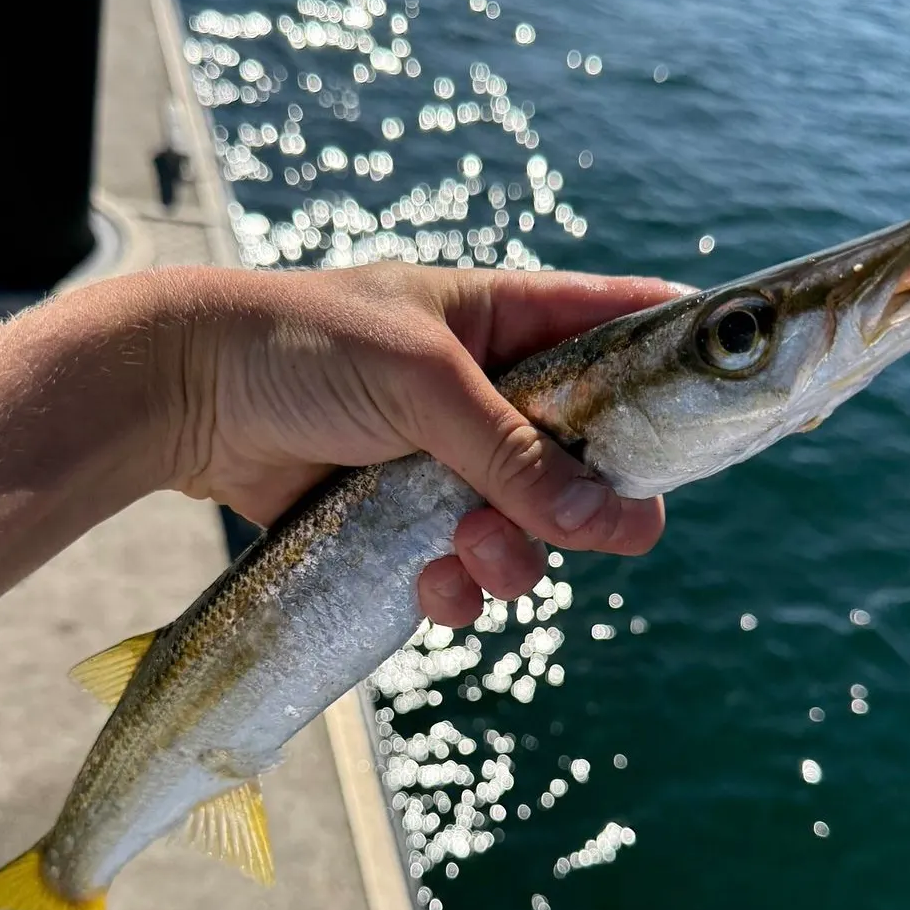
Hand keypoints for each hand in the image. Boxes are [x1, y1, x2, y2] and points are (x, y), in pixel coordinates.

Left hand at [160, 263, 686, 626]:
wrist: (187, 395)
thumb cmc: (302, 345)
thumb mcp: (422, 383)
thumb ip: (515, 454)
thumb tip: (616, 523)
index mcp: (507, 320)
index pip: (621, 321)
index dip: (676, 356)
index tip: (722, 405)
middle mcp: (494, 391)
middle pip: (590, 456)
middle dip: (580, 505)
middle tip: (561, 530)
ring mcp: (453, 458)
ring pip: (533, 528)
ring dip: (513, 560)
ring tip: (463, 555)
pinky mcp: (410, 516)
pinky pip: (468, 568)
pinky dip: (457, 589)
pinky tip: (426, 584)